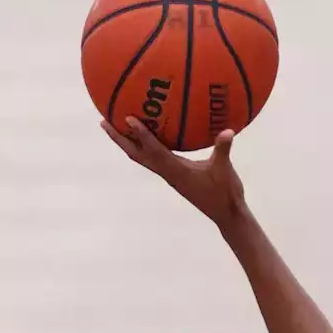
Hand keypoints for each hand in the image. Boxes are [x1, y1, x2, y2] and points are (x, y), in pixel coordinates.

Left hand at [102, 116, 244, 225]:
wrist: (225, 214)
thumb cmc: (224, 193)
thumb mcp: (224, 169)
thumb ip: (223, 149)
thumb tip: (228, 130)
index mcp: (176, 170)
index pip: (153, 150)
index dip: (141, 134)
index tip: (127, 118)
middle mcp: (167, 173)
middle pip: (136, 154)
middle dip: (119, 139)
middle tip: (103, 121)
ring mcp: (169, 175)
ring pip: (141, 157)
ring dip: (127, 143)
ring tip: (116, 127)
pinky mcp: (174, 176)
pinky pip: (153, 159)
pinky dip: (144, 147)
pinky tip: (148, 138)